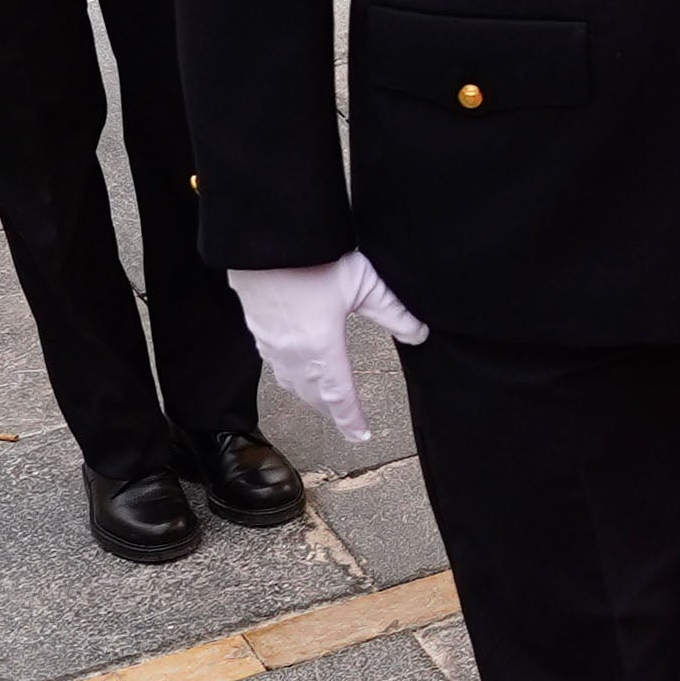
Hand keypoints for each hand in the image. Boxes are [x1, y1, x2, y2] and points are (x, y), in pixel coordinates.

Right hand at [228, 254, 427, 443]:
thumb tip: (420, 333)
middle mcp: (293, 354)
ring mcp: (272, 346)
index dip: (351, 419)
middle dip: (333, 412)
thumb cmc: (312, 259)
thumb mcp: (364, 284)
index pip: (340, 395)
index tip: (362, 435)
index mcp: (321, 348)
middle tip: (349, 425)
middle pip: (316, 395)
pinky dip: (292, 381)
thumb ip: (393, 312)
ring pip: (294, 385)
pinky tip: (296, 376)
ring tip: (327, 405)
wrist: (264, 245)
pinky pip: (277, 369)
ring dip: (312, 399)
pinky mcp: (259, 334)